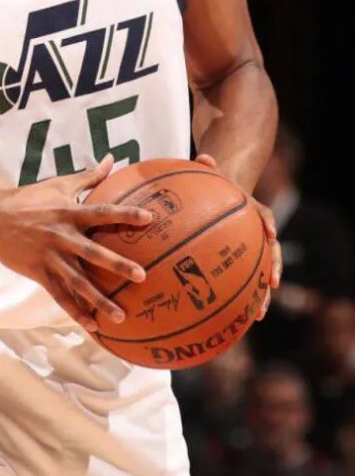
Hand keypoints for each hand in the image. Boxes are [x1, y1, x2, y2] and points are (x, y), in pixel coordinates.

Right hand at [0, 154, 151, 331]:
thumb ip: (89, 176)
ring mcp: (50, 257)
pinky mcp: (39, 273)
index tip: (149, 219)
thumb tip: (112, 158)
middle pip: (94, 253)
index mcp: (69, 213)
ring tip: (121, 315)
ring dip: (99, 300)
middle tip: (141, 276)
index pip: (102, 213)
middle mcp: (62, 236)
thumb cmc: (29, 199)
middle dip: (117, 265)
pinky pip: (59, 295)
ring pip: (78, 282)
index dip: (125, 215)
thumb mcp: (59, 184)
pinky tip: (92, 324)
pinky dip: (75, 310)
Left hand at [195, 154, 281, 319]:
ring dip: (261, 293)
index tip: (271, 233)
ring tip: (257, 314)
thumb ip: (206, 167)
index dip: (269, 223)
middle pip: (270, 251)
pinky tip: (230, 318)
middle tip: (272, 285)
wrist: (221, 194)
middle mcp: (256, 231)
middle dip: (273, 268)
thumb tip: (204, 157)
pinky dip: (238, 298)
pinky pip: (241, 280)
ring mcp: (250, 247)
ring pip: (260, 272)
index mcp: (251, 210)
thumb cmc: (212, 187)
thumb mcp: (209, 176)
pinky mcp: (238, 260)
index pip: (265, 215)